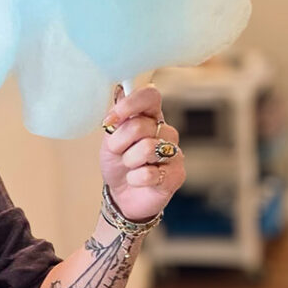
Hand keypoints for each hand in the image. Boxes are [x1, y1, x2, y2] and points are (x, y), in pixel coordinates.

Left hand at [99, 83, 185, 221]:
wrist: (122, 195)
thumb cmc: (118, 164)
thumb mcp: (110, 140)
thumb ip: (117, 119)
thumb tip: (120, 92)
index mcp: (150, 117)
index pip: (150, 95)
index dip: (130, 104)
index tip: (111, 120)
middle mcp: (166, 131)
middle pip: (140, 126)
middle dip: (119, 143)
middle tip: (119, 154)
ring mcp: (175, 152)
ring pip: (146, 148)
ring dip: (128, 161)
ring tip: (130, 167)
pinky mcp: (177, 175)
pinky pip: (149, 173)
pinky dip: (135, 178)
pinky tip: (137, 180)